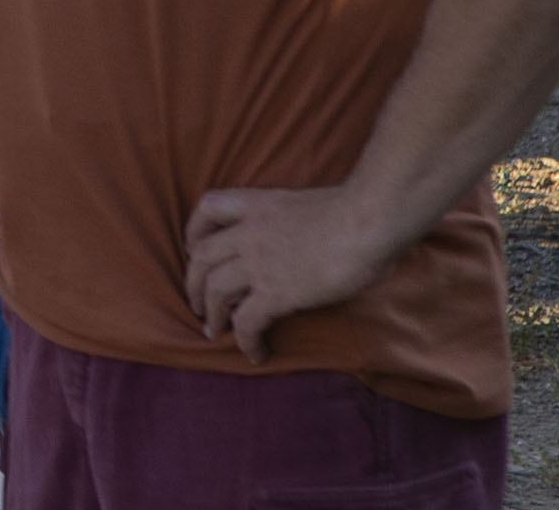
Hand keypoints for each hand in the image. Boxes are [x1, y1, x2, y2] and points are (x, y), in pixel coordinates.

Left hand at [184, 184, 414, 360]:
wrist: (365, 222)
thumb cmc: (356, 210)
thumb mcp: (313, 204)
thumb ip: (300, 219)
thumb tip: (317, 235)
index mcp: (259, 204)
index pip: (207, 208)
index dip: (194, 231)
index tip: (193, 249)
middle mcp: (249, 232)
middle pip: (202, 257)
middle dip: (194, 283)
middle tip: (198, 304)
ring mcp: (258, 263)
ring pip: (215, 291)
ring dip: (212, 315)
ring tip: (213, 332)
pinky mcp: (274, 292)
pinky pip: (246, 322)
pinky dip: (245, 341)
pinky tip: (255, 354)